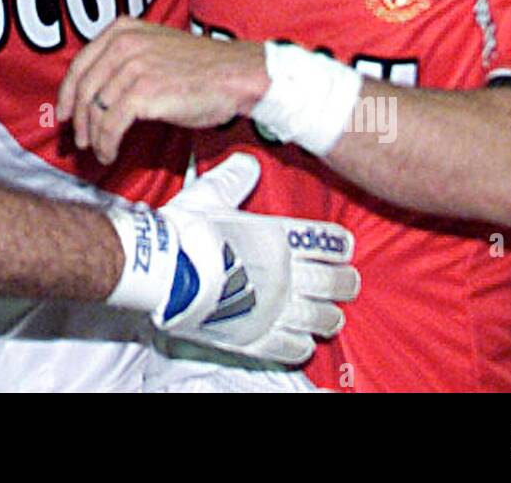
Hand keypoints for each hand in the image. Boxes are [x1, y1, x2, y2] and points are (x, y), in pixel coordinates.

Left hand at [58, 18, 266, 163]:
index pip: (80, 63)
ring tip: (99, 150)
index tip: (64, 113)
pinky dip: (106, 143)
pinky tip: (110, 153)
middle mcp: (123, 44)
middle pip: (83, 88)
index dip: (67, 93)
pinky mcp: (143, 93)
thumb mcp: (155, 46)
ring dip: (93, 137)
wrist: (235, 75)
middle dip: (77, 119)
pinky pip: (110, 125)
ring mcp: (133, 67)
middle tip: (79, 140)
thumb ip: (124, 59)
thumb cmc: (201, 67)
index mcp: (123, 29)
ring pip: (95, 109)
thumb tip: (96, 90)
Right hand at [108, 155, 358, 364]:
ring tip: (333, 314)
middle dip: (346, 282)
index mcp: (277, 238)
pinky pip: (293, 347)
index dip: (340, 245)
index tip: (345, 246)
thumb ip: (234, 179)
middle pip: (333, 282)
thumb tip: (248, 162)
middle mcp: (284, 275)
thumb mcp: (209, 195)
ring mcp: (274, 310)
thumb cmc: (185, 231)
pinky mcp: (257, 338)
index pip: (324, 242)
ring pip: (320, 317)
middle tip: (349, 281)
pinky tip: (304, 340)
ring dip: (331, 315)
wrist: (162, 273)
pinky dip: (303, 344)